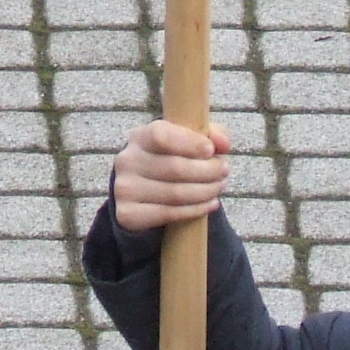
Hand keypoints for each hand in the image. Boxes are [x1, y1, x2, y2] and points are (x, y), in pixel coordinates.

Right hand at [110, 115, 230, 230]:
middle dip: (208, 171)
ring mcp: (125, 188)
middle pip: (175, 167)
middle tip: (225, 172)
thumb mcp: (187, 140)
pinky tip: (210, 204)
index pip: (161, 136)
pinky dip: (195, 210)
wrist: (141, 190)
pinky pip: (168, 214)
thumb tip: (224, 144)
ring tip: (219, 187)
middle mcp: (127, 161)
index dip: (189, 143)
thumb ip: (209, 134)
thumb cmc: (170, 158)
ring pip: (175, 193)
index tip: (211, 150)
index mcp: (140, 136)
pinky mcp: (128, 214)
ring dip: (205, 192)